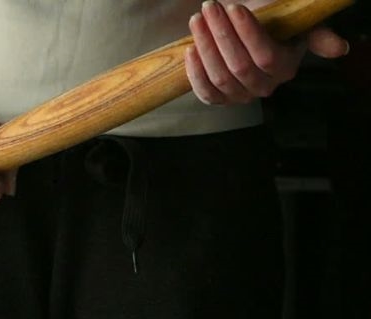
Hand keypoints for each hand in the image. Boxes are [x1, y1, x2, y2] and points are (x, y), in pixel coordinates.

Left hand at [185, 0, 349, 104]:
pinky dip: (195, 73)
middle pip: (239, 66)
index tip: (234, 7)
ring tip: (198, 20)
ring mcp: (240, 96)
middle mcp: (263, 87)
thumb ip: (315, 33)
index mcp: (284, 68)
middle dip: (221, 34)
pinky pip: (205, 93)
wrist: (242, 33)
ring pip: (220, 77)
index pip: (265, 55)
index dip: (247, 33)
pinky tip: (190, 50)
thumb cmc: (270, 23)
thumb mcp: (295, 23)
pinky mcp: (219, 100)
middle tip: (209, 8)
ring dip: (205, 46)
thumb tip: (338, 48)